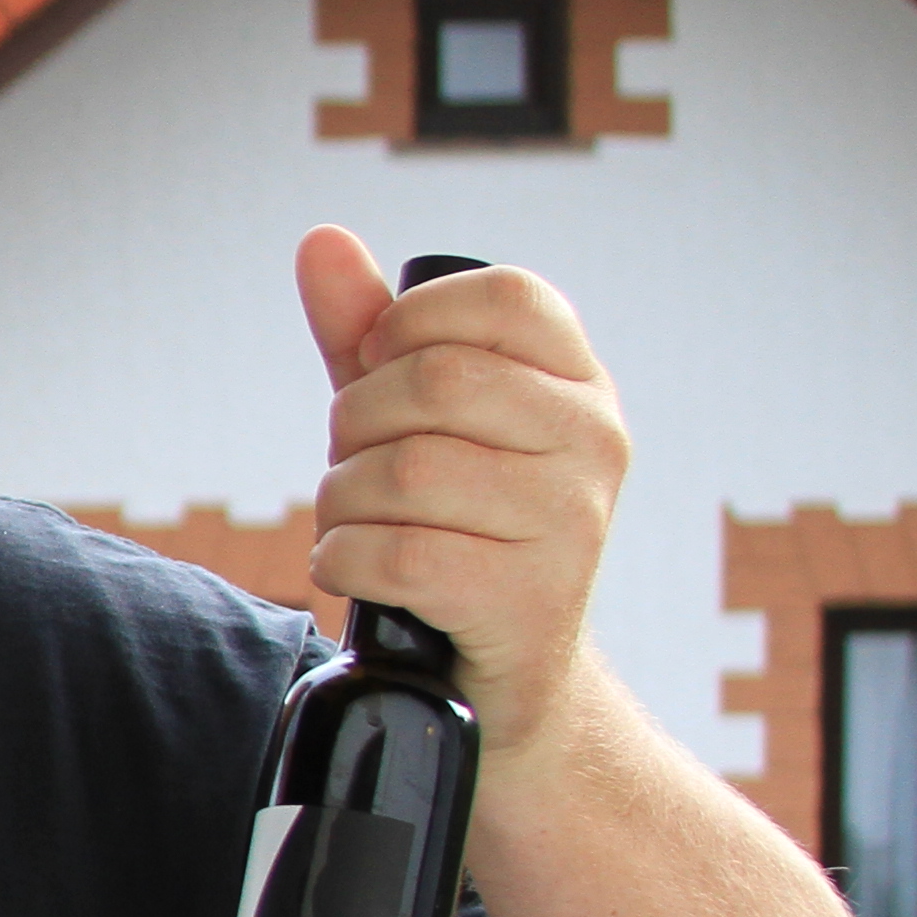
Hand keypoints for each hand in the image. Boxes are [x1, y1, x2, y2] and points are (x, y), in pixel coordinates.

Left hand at [295, 228, 630, 770]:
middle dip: (356, 424)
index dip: (408, 325)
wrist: (501, 675)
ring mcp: (572, 523)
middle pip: (434, 381)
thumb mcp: (411, 419)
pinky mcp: (528, 600)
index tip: (382, 372)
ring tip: (355, 522)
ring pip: (405, 470)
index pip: (502, 298)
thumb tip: (322, 240)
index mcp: (579, 382)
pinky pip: (397, 553)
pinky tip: (356, 568)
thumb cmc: (451, 524)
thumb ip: (369, 333)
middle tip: (356, 464)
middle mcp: (595, 442)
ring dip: (340, 500)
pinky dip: (343, 559)